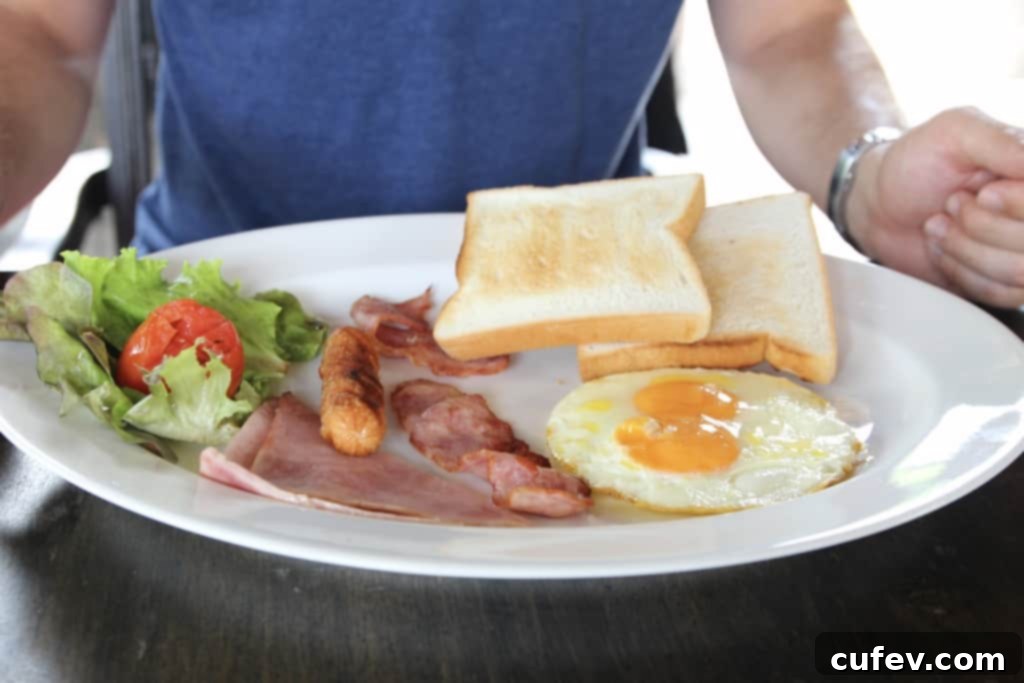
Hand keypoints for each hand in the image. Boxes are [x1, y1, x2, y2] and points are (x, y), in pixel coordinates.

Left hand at [845, 107, 1023, 307]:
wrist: (879, 205)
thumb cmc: (916, 162)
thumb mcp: (955, 131)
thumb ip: (1001, 141)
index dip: (1017, 205)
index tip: (981, 193)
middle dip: (980, 226)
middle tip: (951, 204)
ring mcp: (1023, 249)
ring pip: (1020, 272)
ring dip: (966, 249)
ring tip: (941, 224)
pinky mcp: (1004, 281)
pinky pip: (1001, 293)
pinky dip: (962, 271)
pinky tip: (944, 248)